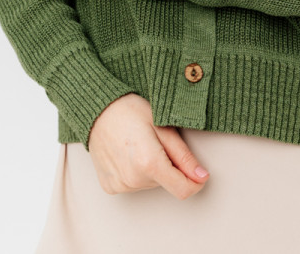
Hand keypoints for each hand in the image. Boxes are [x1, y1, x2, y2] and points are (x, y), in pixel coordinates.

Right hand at [88, 93, 210, 199]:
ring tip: (140, 144)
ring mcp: (120, 185)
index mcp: (149, 163)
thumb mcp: (163, 126)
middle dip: (169, 166)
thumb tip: (201, 176)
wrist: (97, 109)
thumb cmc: (130, 111)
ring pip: (150, 184)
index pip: (183, 190)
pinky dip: (136, 172)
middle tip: (156, 141)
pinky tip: (128, 153)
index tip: (199, 172)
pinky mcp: (110, 186)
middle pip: (166, 183)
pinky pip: (133, 184)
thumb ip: (183, 155)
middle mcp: (133, 179)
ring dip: (152, 169)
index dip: (195, 182)